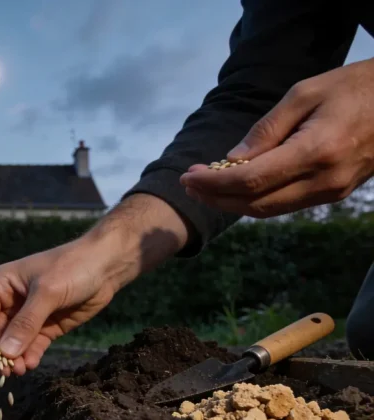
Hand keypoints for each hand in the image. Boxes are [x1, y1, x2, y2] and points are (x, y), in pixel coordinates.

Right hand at [0, 194, 189, 375]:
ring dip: (13, 359)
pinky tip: (32, 364)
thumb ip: (26, 323)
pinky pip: (31, 346)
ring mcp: (27, 316)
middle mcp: (9, 301)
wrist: (105, 266)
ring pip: (12, 343)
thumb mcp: (48, 292)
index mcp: (1, 285)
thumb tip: (6, 353)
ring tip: (22, 371)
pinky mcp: (46, 327)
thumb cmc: (73, 267)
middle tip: (6, 373)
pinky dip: (29, 356)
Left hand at [180, 57, 373, 217]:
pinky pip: (286, 204)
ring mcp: (332, 191)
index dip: (213, 183)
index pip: (250, 180)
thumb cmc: (355, 87)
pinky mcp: (335, 193)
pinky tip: (236, 186)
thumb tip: (232, 159)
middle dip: (216, 197)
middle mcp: (324, 180)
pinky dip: (256, 199)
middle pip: (255, 203)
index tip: (188, 175)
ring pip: (269, 210)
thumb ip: (266, 130)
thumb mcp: (305, 94)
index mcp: (316, 151)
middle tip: (190, 183)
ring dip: (232, 202)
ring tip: (205, 186)